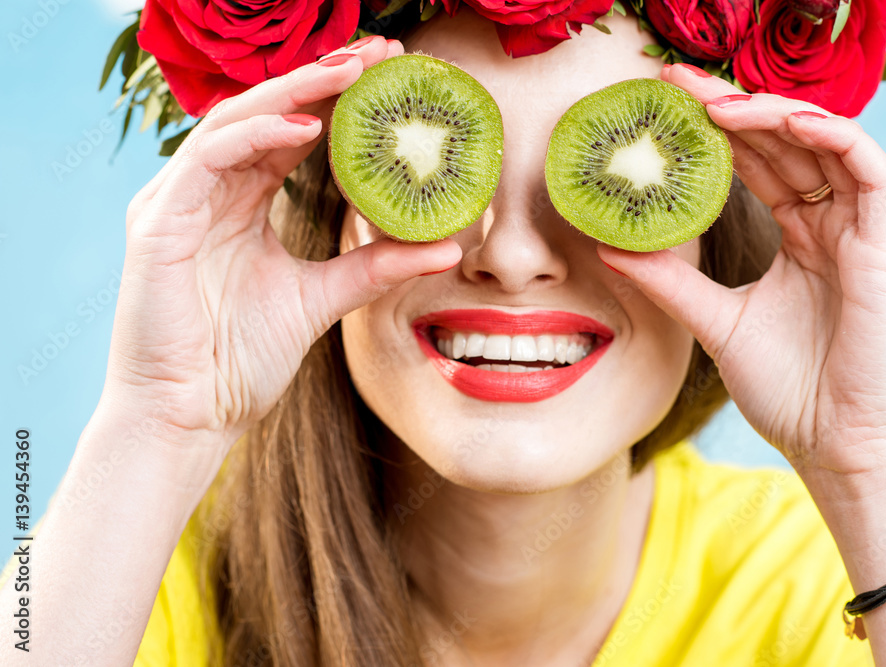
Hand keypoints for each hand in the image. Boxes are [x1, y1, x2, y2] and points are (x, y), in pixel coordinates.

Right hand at [106, 36, 461, 455]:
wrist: (191, 417)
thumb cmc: (241, 360)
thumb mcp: (323, 298)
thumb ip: (376, 266)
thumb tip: (449, 248)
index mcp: (240, 204)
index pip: (288, 133)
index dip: (335, 99)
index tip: (391, 76)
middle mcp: (207, 193)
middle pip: (264, 113)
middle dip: (321, 78)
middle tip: (380, 53)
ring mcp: (178, 203)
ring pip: (234, 121)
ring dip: (293, 91)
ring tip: (352, 73)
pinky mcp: (158, 224)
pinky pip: (207, 159)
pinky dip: (255, 135)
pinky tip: (305, 125)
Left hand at [598, 64, 885, 479]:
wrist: (833, 446)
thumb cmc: (787, 389)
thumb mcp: (714, 321)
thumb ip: (670, 279)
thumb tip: (608, 245)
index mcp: (798, 238)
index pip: (759, 163)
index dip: (718, 128)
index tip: (665, 106)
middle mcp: (832, 226)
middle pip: (787, 143)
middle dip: (735, 107)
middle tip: (678, 83)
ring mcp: (863, 235)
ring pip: (830, 144)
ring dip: (776, 114)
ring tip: (716, 103)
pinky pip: (873, 173)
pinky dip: (834, 138)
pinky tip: (785, 122)